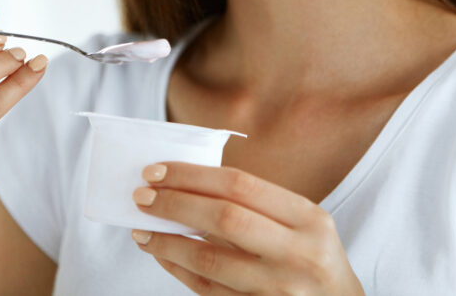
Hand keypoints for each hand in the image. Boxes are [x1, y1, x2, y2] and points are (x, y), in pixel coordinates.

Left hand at [130, 162, 363, 294]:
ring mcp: (279, 288)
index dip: (192, 175)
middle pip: (224, 217)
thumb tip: (187, 185)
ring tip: (142, 229)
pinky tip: (162, 255)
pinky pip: (209, 290)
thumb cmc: (313, 258)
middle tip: (142, 195)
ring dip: (168, 242)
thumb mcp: (303, 225)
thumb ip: (256, 206)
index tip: (157, 171)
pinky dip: (179, 269)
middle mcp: (298, 252)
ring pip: (211, 260)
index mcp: (308, 218)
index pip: (240, 185)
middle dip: (175, 203)